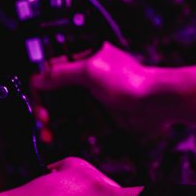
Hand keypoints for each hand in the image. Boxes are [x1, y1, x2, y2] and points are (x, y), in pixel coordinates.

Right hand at [30, 43, 169, 135]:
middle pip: (57, 94)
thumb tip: (38, 79)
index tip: (38, 102)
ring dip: (55, 122)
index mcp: (84, 59)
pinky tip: (61, 136)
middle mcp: (88, 78)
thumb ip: (62, 73)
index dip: (41, 87)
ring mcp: (95, 98)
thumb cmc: (131, 81)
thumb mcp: (91, 71)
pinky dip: (71, 130)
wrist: (157, 103)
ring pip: (67, 111)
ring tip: (49, 134)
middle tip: (43, 120)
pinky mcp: (102, 116)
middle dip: (46, 107)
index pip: (52, 71)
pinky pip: (81, 124)